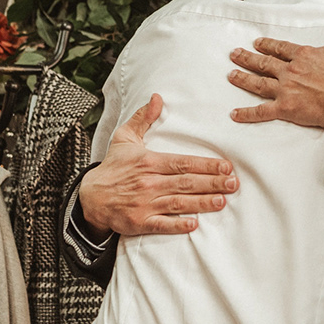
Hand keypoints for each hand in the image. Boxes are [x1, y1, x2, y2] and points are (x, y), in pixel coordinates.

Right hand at [78, 95, 236, 236]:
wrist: (90, 197)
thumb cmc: (112, 167)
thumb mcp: (124, 138)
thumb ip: (143, 118)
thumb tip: (157, 97)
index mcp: (149, 162)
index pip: (183, 163)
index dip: (206, 165)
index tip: (226, 166)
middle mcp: (149, 183)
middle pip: (186, 183)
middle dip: (212, 183)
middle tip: (233, 183)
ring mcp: (145, 204)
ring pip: (179, 203)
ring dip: (202, 202)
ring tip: (222, 201)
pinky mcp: (140, 222)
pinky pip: (161, 225)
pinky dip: (177, 225)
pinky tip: (194, 224)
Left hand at [227, 13, 323, 130]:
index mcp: (305, 55)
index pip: (281, 48)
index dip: (268, 45)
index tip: (258, 43)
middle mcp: (291, 70)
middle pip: (264, 63)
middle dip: (248, 58)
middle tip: (235, 54)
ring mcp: (287, 89)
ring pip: (258, 83)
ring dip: (243, 79)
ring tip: (231, 75)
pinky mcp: (287, 109)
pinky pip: (262, 112)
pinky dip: (247, 114)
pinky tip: (234, 114)